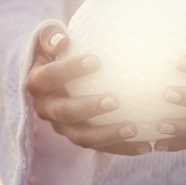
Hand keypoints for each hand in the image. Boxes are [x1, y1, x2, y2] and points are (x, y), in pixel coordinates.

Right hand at [25, 25, 151, 154]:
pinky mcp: (80, 139)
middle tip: (115, 100)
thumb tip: (62, 39)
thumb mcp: (51, 39)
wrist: (57, 78)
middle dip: (89, 108)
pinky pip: (102, 148)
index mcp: (37, 83)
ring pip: (82, 137)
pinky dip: (123, 149)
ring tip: (134, 129)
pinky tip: (147, 146)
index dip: (69, 70)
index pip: (50, 77)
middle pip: (65, 112)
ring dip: (108, 135)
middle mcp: (46, 109)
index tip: (96, 60)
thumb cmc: (60, 51)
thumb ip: (52, 36)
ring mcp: (62, 128)